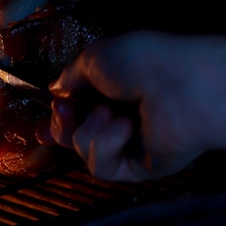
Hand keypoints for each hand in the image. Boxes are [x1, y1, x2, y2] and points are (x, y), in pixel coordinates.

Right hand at [44, 30, 202, 180]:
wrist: (180, 87)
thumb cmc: (144, 62)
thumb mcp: (94, 57)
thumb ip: (69, 77)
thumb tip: (57, 90)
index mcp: (115, 88)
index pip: (77, 111)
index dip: (57, 118)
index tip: (45, 119)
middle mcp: (123, 116)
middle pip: (74, 135)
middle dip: (61, 127)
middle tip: (65, 112)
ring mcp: (132, 144)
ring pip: (83, 150)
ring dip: (89, 131)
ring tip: (112, 113)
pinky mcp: (141, 167)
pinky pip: (102, 166)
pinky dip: (106, 145)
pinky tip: (126, 129)